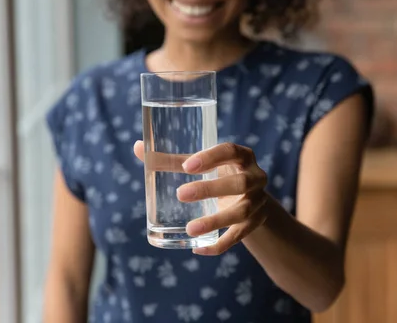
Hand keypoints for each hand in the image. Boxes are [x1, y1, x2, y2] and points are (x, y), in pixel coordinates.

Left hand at [133, 141, 268, 254]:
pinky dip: (220, 245)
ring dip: (216, 221)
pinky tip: (198, 248)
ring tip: (190, 229)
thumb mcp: (203, 166)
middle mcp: (255, 177)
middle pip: (239, 183)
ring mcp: (258, 201)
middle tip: (180, 195)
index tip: (187, 167)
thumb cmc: (219, 174)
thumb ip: (173, 160)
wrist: (250, 197)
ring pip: (242, 212)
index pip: (231, 151)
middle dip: (210, 189)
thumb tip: (137, 147)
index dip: (211, 157)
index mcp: (242, 156)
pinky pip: (240, 236)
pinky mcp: (256, 222)